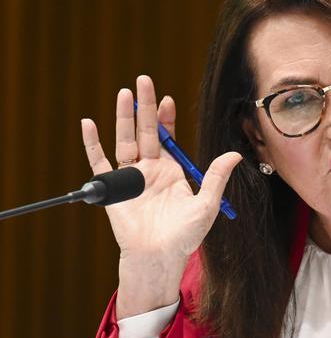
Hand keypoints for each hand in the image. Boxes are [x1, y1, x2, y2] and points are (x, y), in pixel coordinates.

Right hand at [81, 75, 240, 319]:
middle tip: (143, 81)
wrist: (159, 256)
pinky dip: (92, 143)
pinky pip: (100, 162)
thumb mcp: (206, 203)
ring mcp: (130, 178)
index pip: (167, 137)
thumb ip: (216, 177)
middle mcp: (150, 170)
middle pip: (145, 132)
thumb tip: (235, 155)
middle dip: (144, 107)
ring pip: (124, 140)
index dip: (167, 118)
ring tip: (123, 93)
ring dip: (123, 117)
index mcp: (171, 171)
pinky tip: (89, 123)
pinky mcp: (112, 189)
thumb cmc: (185, 235)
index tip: (167, 99)